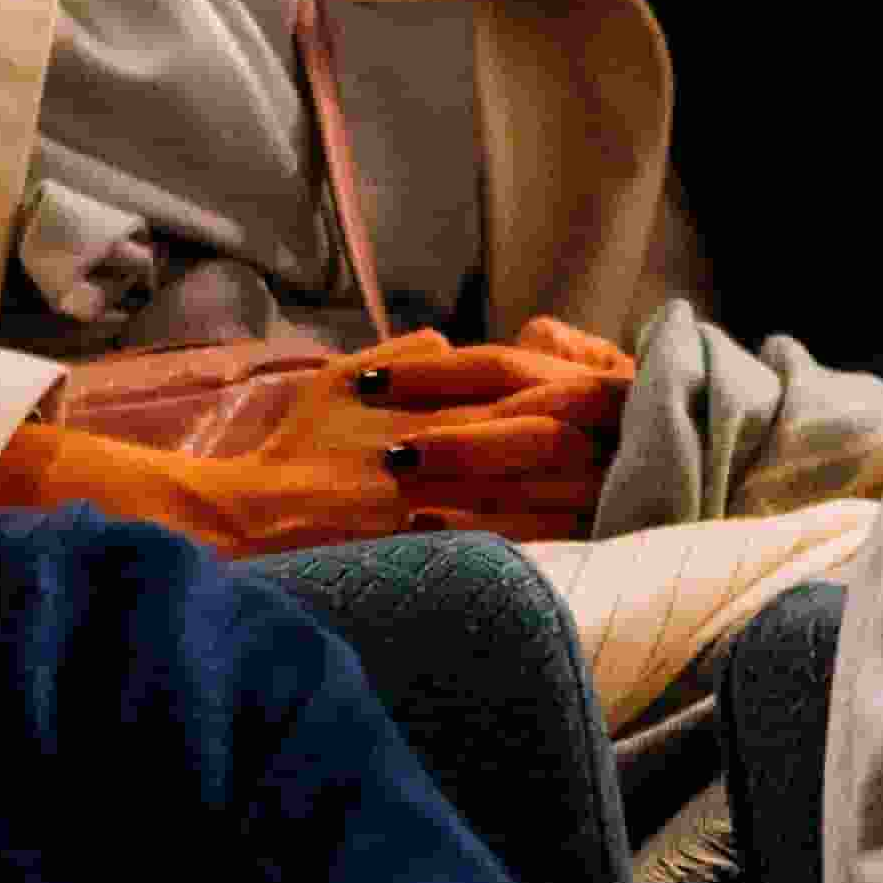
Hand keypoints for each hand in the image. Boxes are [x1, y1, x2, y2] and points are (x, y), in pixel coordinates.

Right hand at [174, 330, 628, 552]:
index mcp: (432, 406)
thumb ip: (403, 358)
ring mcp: (443, 500)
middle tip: (627, 453)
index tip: (604, 406)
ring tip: (616, 498)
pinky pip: (508, 541)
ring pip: (536, 492)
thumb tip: (445, 337)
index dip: (565, 398)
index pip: (517, 393)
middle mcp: (445, 449)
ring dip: (579, 494)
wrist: (256, 516)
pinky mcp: (437, 545)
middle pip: (541, 443)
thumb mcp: (342, 383)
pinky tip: (577, 541)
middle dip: (588, 449)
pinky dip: (545, 538)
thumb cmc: (297, 448)